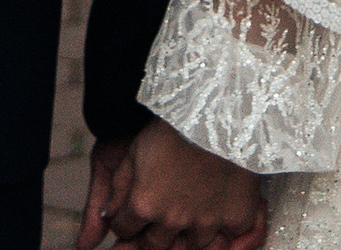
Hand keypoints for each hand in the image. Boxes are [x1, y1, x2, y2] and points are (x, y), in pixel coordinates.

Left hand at [79, 121, 266, 249]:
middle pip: (154, 247)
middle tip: (154, 221)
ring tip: (182, 220)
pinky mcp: (235, 217)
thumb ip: (118, 188)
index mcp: (144, 203)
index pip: (124, 230)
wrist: (218, 104)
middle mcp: (173, 220)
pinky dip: (220, 238)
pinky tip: (213, 225)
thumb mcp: (134, 148)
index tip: (130, 214)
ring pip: (189, 249)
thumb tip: (105, 219)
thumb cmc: (172, 122)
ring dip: (182, 239)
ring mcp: (205, 222)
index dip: (124, 222)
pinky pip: (226, 243)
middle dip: (149, 238)